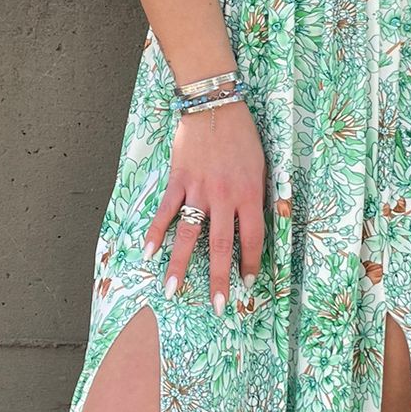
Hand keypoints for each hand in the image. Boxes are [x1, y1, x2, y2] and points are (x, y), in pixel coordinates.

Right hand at [141, 98, 267, 311]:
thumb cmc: (243, 136)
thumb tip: (262, 222)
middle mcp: (224, 197)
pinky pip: (166, 211)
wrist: (215, 106)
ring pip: (188, 234)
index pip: (252, 238)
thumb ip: (259, 195)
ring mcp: (198, 189)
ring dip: (179, 265)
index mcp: (249, 194)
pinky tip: (148, 252)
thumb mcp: (262, 166)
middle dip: (218, 278)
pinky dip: (156, 232)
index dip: (250, 263)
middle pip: (220, 246)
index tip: (247, 284)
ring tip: (173, 291)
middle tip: (217, 306)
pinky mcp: (178, 180)